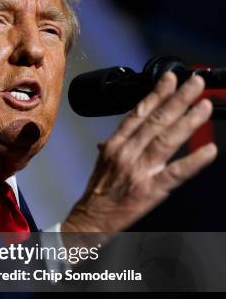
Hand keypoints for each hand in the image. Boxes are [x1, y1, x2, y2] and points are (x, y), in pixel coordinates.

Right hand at [61, 72, 216, 232]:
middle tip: (196, 83)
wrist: (89, 221)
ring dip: (189, 121)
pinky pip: (176, 173)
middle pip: (156, 120)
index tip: (170, 78)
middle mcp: (127, 153)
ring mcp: (139, 171)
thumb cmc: (97, 193)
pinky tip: (209, 150)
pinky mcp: (150, 190)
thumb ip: (114, 146)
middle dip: (178, 99)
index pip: (138, 113)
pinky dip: (194, 161)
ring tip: (205, 106)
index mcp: (115, 144)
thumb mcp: (101, 163)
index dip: (156, 93)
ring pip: (167, 140)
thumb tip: (118, 135)